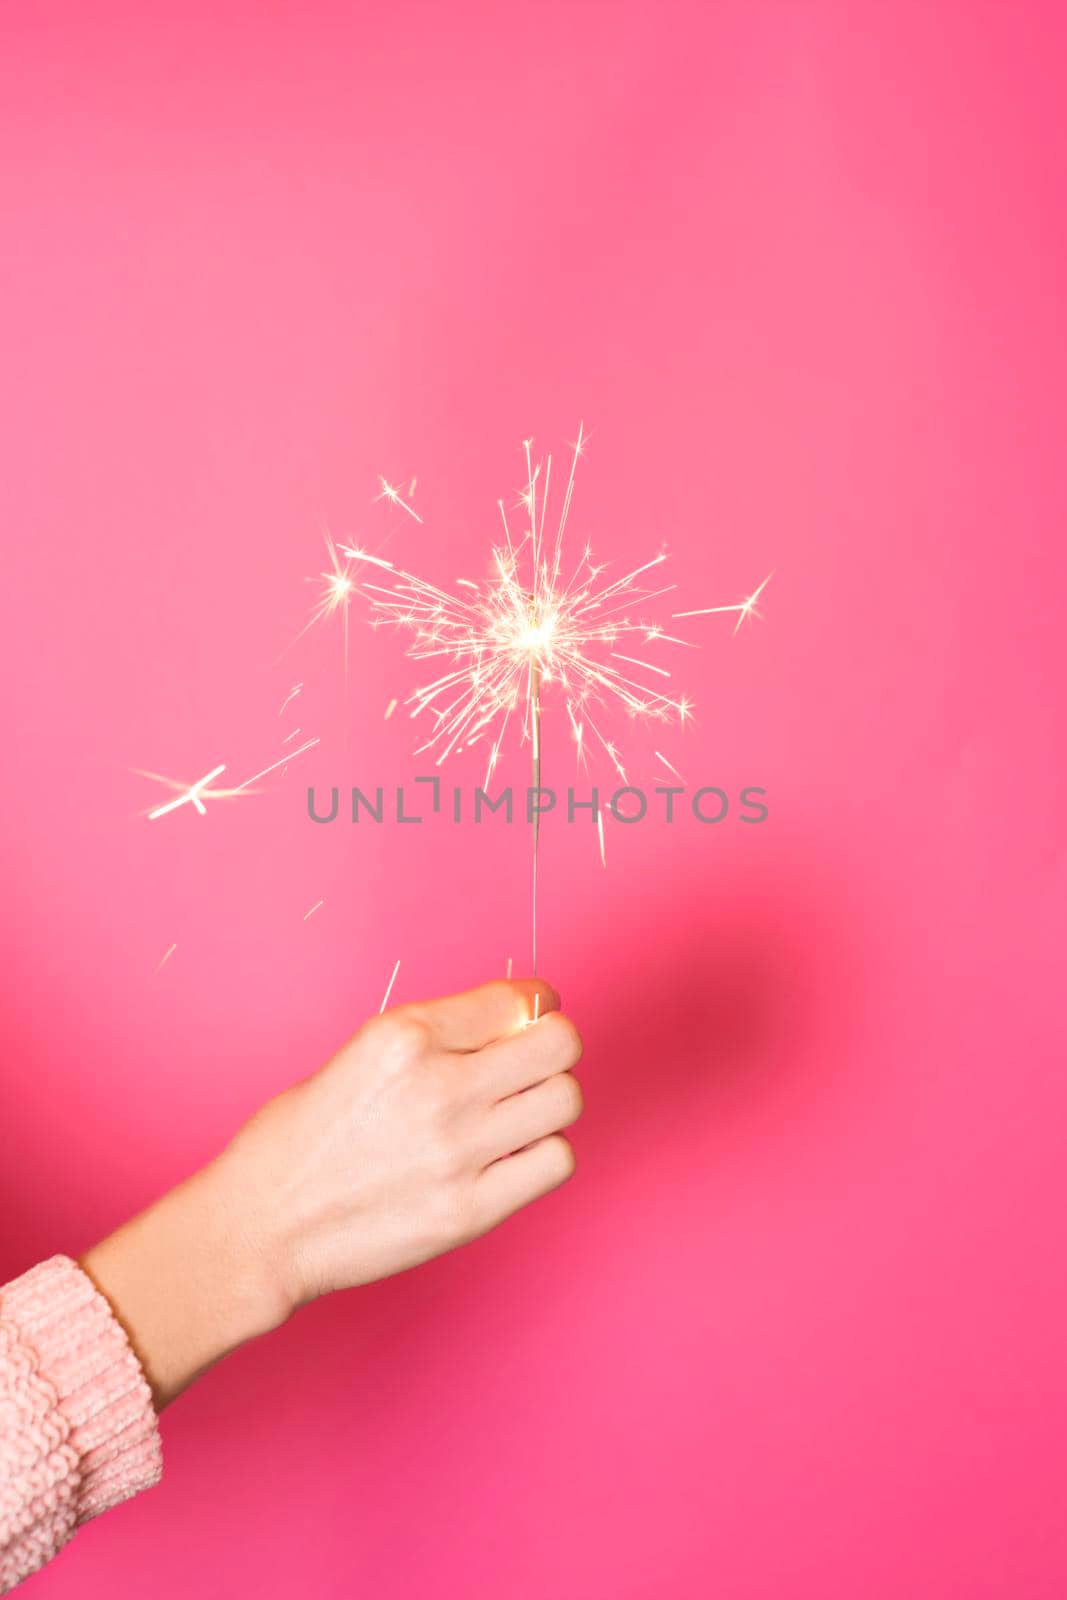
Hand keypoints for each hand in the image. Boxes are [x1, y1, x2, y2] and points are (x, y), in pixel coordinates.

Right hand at [82, 978, 581, 1407]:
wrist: (262, 1227)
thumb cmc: (302, 1137)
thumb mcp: (363, 1053)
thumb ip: (439, 1036)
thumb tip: (513, 1025)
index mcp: (404, 1035)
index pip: (519, 999)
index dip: (536, 1003)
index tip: (534, 1013)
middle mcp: (438, 1086)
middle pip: (560, 1043)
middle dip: (553, 1046)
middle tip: (531, 1063)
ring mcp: (458, 1151)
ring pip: (566, 1100)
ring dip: (548, 1101)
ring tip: (514, 1114)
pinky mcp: (470, 1210)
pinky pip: (554, 1161)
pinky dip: (541, 1154)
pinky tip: (508, 1156)